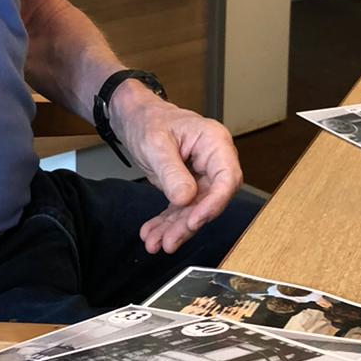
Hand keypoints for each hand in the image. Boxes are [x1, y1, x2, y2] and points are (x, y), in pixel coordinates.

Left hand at [110, 84, 242, 255]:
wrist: (134, 117)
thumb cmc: (148, 119)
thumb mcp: (156, 143)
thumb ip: (172, 172)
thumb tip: (186, 199)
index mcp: (214, 142)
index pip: (227, 178)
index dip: (214, 203)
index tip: (194, 220)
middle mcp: (213, 160)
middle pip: (211, 199)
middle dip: (189, 223)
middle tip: (169, 241)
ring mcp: (201, 174)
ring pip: (194, 209)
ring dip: (175, 228)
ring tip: (155, 243)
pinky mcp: (187, 186)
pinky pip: (180, 209)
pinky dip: (167, 223)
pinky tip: (153, 234)